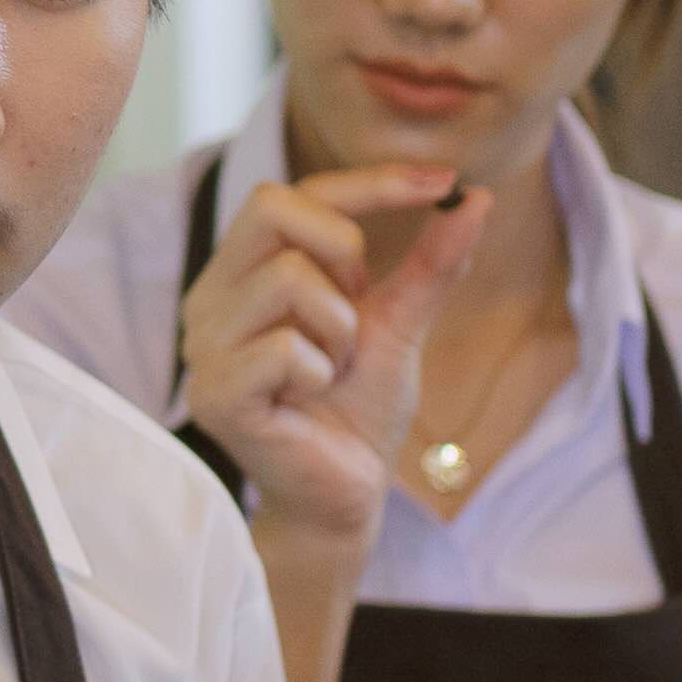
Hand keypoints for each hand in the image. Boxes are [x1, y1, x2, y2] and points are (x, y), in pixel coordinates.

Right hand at [176, 169, 490, 542]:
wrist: (344, 499)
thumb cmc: (358, 411)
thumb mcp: (399, 324)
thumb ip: (431, 264)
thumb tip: (478, 198)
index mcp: (242, 273)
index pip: (293, 193)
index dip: (370, 183)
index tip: (445, 181)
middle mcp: (210, 299)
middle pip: (274, 209)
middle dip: (345, 253)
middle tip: (356, 314)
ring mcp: (203, 348)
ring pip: (289, 278)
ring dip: (341, 329)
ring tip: (333, 370)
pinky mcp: (216, 395)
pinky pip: (285, 348)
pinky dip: (322, 373)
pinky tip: (311, 401)